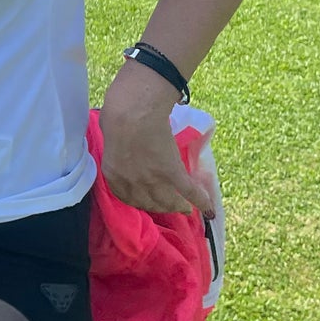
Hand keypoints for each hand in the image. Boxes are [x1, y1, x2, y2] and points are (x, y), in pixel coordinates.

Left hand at [98, 62, 214, 215]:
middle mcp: (132, 183)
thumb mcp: (110, 139)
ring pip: (168, 201)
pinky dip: (201, 201)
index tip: (148, 202)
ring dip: (178, 206)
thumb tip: (121, 143)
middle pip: (148, 203)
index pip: (127, 198)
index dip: (140, 202)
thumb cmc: (117, 115)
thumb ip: (116, 148)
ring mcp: (153, 180)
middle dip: (160, 206)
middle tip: (169, 205)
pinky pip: (189, 191)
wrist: (133, 111)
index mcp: (114, 176)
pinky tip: (209, 210)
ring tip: (186, 208)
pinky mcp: (172, 173)